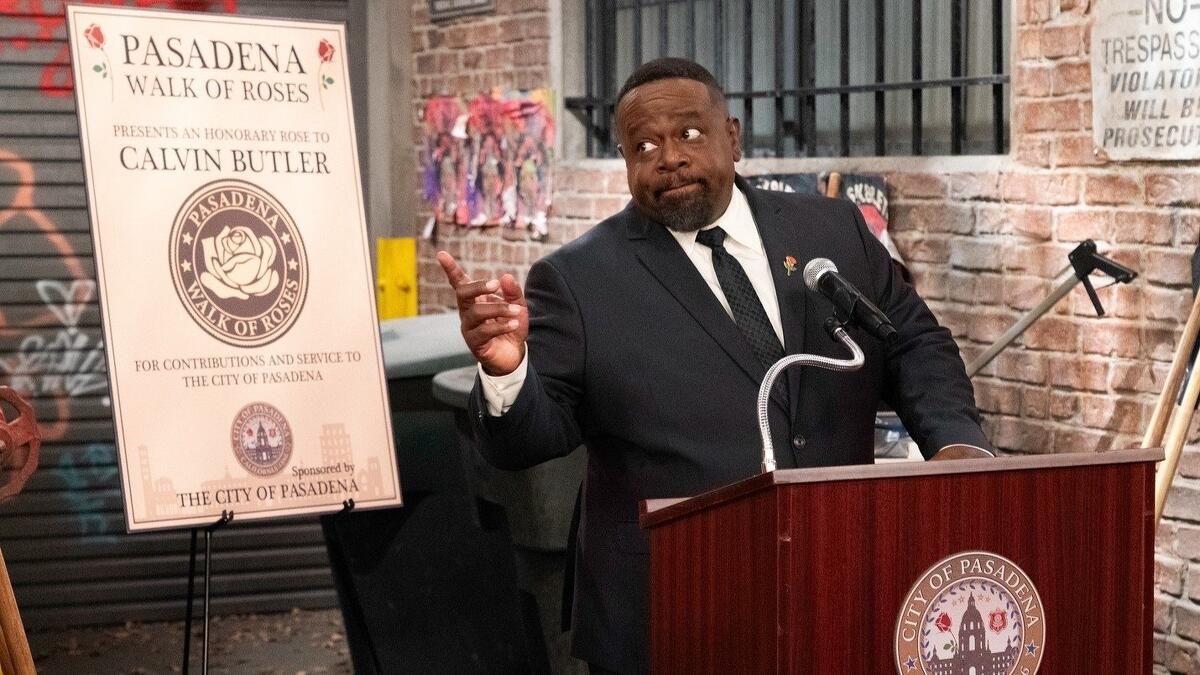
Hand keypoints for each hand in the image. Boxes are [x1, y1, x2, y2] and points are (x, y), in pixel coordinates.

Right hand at [437, 251, 527, 375]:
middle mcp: (467, 312)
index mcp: (475, 300)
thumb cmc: (511, 327)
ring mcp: (469, 328)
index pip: (460, 282)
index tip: (441, 254)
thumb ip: (513, 293)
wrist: (513, 355)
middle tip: (496, 284)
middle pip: (462, 294)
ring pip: (476, 312)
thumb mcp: (517, 307)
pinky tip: (514, 324)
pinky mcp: (475, 343)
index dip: (450, 269)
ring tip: (516, 312)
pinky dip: (500, 326)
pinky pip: (484, 331)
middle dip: (478, 286)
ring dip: (498, 309)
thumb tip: (506, 277)